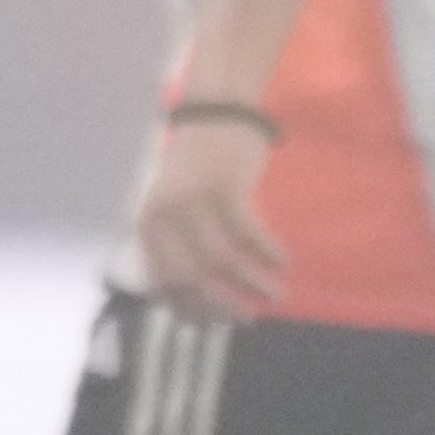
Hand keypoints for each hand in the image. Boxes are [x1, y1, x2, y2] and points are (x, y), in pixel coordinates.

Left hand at [139, 119, 286, 319]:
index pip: (164, 283)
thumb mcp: (176, 205)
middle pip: (194, 278)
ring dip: (254, 284)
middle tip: (248, 319)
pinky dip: (269, 252)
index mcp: (150, 221)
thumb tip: (196, 302)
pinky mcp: (226, 185)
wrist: (217, 108)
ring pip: (225, 261)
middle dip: (223, 306)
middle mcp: (166, 213)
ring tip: (276, 294)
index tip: (213, 326)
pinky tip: (283, 261)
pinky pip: (251, 234)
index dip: (190, 310)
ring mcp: (195, 199)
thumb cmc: (200, 163)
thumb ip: (179, 244)